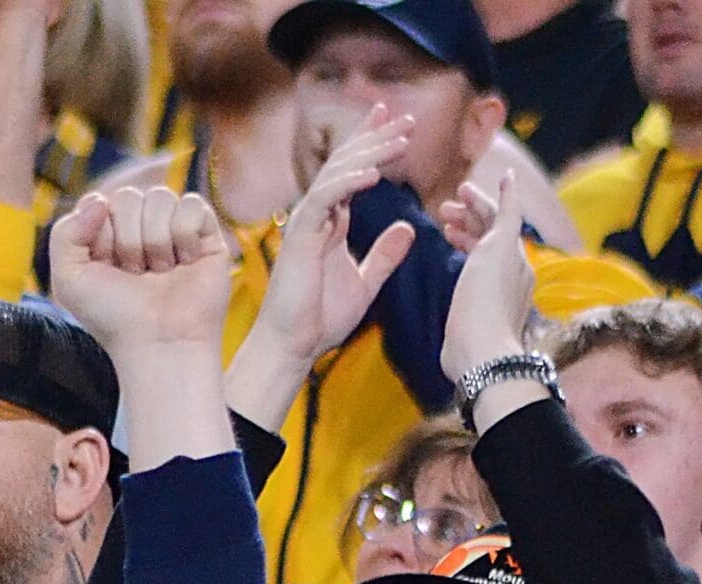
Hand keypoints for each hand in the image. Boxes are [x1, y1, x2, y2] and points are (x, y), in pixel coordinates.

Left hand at [49, 187, 230, 358]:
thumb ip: (65, 233)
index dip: (100, 234)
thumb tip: (100, 201)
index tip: (107, 267)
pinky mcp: (205, 235)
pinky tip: (185, 263)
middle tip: (136, 274)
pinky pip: (191, 204)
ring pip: (160, 197)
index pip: (99, 201)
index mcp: (107, 235)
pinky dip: (184, 234)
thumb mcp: (69, 280)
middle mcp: (140, 228)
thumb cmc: (114, 318)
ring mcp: (173, 229)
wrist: (160, 343)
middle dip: (129, 240)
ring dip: (156, 240)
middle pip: (128, 196)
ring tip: (160, 273)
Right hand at [253, 106, 415, 366]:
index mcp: (334, 222)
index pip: (355, 173)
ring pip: (338, 174)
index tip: (400, 125)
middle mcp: (319, 215)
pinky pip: (325, 199)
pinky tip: (374, 174)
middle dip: (377, 138)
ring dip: (370, 154)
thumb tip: (408, 228)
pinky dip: (349, 184)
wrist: (294, 346)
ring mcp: (307, 222)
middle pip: (348, 164)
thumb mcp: (366, 283)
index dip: (374, 145)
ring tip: (401, 140)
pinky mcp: (300, 235)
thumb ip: (385, 255)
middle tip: (408, 119)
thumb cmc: (321, 319)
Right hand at [440, 171, 533, 382]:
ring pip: (482, 253)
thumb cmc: (486, 298)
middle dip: (469, 217)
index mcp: (517, 256)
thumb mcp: (499, 244)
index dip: (478, 201)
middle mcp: (511, 273)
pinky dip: (462, 259)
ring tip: (444, 227)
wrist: (478, 351)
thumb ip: (507, 209)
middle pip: (491, 235)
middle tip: (442, 209)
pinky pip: (473, 274)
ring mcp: (495, 293)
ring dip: (465, 235)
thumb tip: (511, 178)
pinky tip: (449, 258)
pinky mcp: (479, 311)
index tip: (457, 191)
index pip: (499, 218)